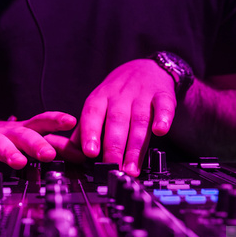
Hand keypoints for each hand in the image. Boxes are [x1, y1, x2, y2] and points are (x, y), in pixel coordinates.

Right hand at [0, 112, 79, 178]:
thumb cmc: (9, 139)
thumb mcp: (32, 140)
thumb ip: (57, 146)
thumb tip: (83, 154)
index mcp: (25, 129)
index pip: (43, 121)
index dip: (57, 120)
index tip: (71, 121)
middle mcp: (8, 132)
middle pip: (23, 134)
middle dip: (36, 143)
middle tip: (48, 154)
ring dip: (9, 152)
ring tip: (18, 162)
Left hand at [71, 59, 176, 175]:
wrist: (147, 68)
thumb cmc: (118, 94)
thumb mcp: (98, 105)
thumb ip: (85, 129)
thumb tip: (72, 153)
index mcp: (100, 98)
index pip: (92, 114)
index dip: (91, 133)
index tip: (90, 153)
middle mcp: (120, 96)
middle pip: (116, 121)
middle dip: (114, 147)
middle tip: (112, 167)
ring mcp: (142, 95)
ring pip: (139, 120)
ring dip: (136, 147)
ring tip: (132, 168)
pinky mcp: (163, 95)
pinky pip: (163, 106)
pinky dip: (163, 118)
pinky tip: (160, 131)